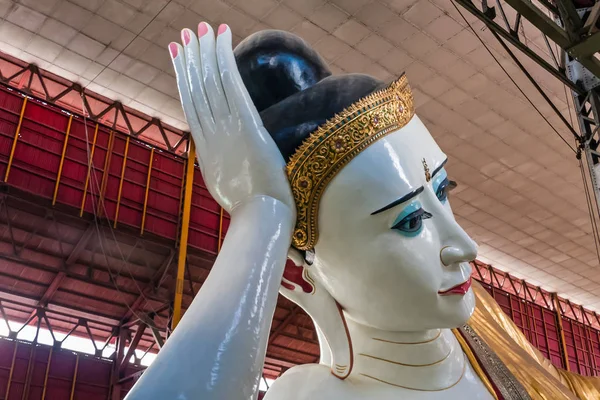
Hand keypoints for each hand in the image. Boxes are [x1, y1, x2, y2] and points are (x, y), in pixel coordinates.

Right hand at [169, 23, 294, 213]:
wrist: (259, 220)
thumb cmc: (251, 211)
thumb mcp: (227, 188)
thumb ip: (223, 168)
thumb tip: (224, 161)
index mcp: (207, 150)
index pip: (193, 106)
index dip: (184, 79)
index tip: (178, 58)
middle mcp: (212, 135)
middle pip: (198, 90)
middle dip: (191, 59)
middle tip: (185, 33)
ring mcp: (227, 129)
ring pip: (212, 83)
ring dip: (206, 52)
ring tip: (202, 28)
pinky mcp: (247, 125)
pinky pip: (232, 86)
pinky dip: (224, 60)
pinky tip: (222, 39)